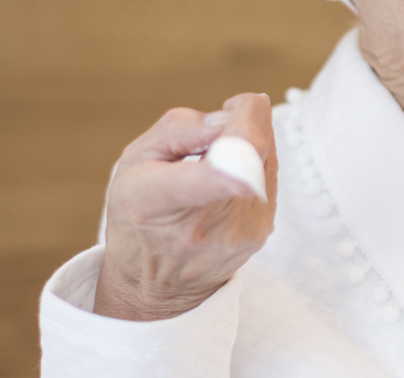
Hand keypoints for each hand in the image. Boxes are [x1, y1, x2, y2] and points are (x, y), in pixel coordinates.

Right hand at [93, 93, 278, 320]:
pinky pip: (269, 175)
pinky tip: (229, 177)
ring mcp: (238, 233)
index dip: (233, 159)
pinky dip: (254, 162)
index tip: (249, 133)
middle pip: (249, 152)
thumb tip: (230, 117)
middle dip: (240, 119)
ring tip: (215, 159)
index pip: (202, 181)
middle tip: (216, 125)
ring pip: (265, 156)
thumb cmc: (139, 212)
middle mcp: (203, 224)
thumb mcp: (135, 161)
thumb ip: (179, 130)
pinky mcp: (261, 233)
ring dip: (247, 141)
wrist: (156, 286)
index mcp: (155, 200)